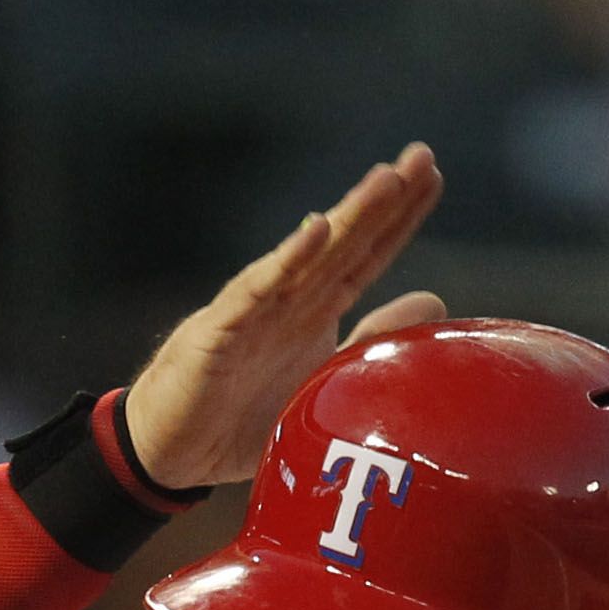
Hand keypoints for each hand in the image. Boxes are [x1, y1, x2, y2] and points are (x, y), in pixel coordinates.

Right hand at [122, 144, 446, 492]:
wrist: (172, 453)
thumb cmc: (242, 419)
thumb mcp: (322, 382)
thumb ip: (374, 341)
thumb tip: (436, 300)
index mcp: (314, 311)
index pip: (366, 256)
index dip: (399, 218)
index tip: (431, 177)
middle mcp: (289, 301)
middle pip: (346, 244)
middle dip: (383, 201)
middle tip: (422, 156)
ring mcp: (255, 311)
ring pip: (310, 258)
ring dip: (348, 217)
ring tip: (385, 180)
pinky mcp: (222, 332)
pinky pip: (258, 291)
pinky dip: (287, 261)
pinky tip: (316, 230)